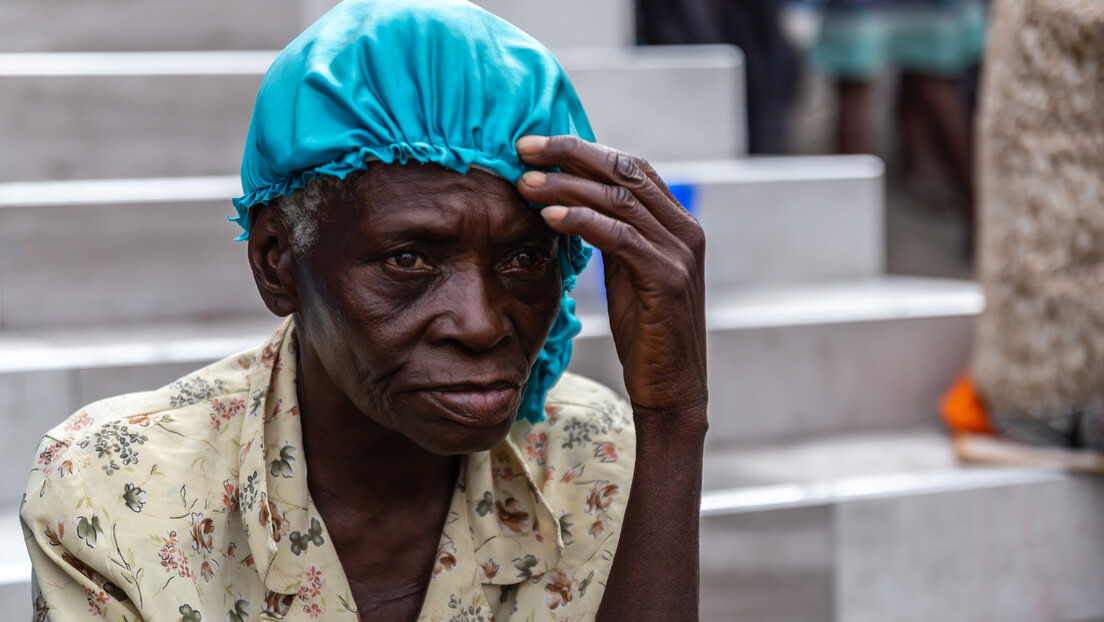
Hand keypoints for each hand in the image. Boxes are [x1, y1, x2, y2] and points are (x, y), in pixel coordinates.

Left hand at [516, 135, 706, 427]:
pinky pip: (619, 236)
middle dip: (570, 154)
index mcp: (677, 222)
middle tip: (523, 149)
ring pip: (618, 198)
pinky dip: (582, 220)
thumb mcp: (626, 273)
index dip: (582, 150)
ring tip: (525, 183)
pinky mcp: (667, 279)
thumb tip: (568, 200)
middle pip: (624, 170)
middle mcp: (685, 230)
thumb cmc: (644, 332)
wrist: (672, 388)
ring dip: (566, 185)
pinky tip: (550, 216)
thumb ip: (611, 234)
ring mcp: (679, 253)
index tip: (535, 146)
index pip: (629, 166)